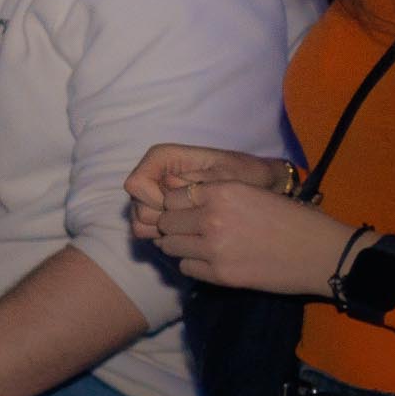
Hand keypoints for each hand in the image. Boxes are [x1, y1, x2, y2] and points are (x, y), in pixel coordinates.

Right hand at [125, 141, 293, 228]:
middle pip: (136, 205)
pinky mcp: (159, 211)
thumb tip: (168, 184)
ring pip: (139, 221)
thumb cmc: (246, 175)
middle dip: (163, 219)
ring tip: (195, 230)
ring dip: (163, 231)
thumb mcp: (229, 175)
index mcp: (162, 157)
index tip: (187, 208)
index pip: (136, 184)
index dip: (155, 200)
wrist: (258, 187)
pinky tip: (190, 236)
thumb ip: (199, 180)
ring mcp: (153, 195)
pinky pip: (148, 231)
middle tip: (195, 222)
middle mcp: (152, 175)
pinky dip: (165, 237)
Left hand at [144, 167, 358, 297]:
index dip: (176, 205)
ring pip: (170, 246)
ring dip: (181, 246)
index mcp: (222, 192)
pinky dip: (193, 264)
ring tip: (199, 246)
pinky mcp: (220, 274)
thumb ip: (218, 194)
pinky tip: (211, 261)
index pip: (171, 197)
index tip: (186, 211)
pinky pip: (186, 267)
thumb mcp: (255, 193)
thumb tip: (182, 198)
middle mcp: (212, 218)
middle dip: (174, 226)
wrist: (323, 254)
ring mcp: (213, 248)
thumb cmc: (295, 220)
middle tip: (189, 231)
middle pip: (165, 222)